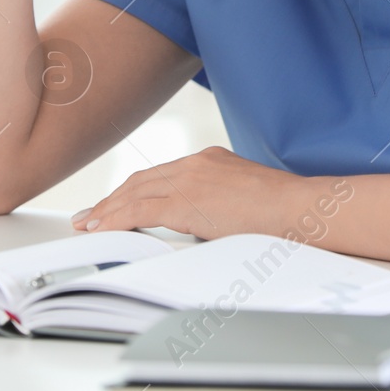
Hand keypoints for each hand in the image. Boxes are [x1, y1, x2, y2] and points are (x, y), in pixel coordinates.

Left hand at [70, 146, 307, 240]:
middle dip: (113, 199)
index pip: (161, 175)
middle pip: (142, 181)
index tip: (117, 203)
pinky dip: (115, 220)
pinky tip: (101, 230)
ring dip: (107, 211)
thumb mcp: (247, 201)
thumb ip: (221, 206)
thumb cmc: (286, 212)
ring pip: (135, 193)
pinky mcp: (186, 201)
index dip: (134, 191)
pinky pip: (139, 211)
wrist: (301, 209)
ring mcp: (190, 179)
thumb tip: (206, 225)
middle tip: (90, 215)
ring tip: (88, 224)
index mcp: (211, 161)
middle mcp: (196, 163)